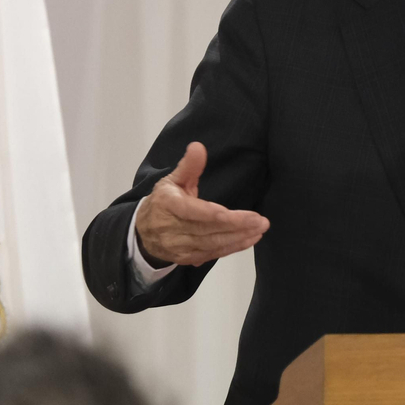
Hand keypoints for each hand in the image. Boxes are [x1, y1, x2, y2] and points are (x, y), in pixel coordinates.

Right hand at [134, 142, 268, 265]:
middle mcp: (172, 229)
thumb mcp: (172, 180)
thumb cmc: (162, 202)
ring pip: (212, 244)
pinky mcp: (186, 258)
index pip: (195, 212)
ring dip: (238, 238)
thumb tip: (198, 146)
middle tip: (262, 221)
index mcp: (168, 205)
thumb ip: (188, 166)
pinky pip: (211, 254)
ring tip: (259, 230)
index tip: (244, 213)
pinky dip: (232, 248)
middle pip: (208, 229)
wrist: (142, 233)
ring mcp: (179, 247)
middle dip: (237, 226)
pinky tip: (248, 240)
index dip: (219, 214)